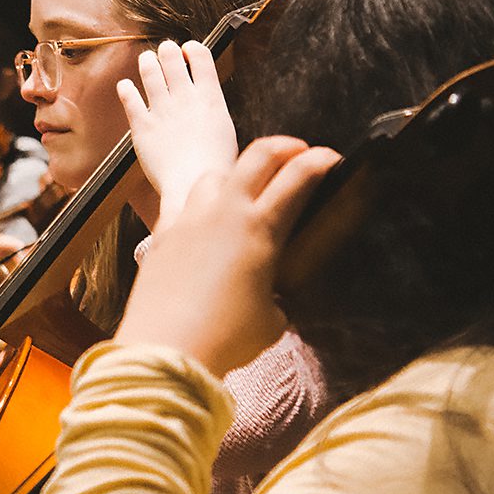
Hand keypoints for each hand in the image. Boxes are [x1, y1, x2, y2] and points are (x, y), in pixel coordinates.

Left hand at [115, 137, 340, 374]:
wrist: (165, 347)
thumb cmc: (224, 338)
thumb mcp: (270, 321)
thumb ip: (276, 299)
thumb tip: (272, 302)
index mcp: (260, 228)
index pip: (298, 176)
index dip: (320, 160)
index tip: (331, 160)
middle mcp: (224, 212)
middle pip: (257, 154)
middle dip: (284, 146)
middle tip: (297, 154)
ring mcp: (189, 219)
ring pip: (216, 175)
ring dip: (237, 175)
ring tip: (246, 192)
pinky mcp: (162, 234)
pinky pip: (184, 205)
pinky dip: (201, 208)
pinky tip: (205, 228)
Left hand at [117, 40, 237, 231]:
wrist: (194, 184)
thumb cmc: (215, 167)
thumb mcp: (226, 131)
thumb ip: (213, 110)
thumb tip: (208, 103)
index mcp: (209, 97)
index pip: (200, 56)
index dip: (193, 49)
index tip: (189, 51)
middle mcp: (184, 97)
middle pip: (172, 57)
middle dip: (167, 51)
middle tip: (165, 52)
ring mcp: (161, 109)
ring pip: (149, 71)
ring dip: (147, 62)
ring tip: (147, 61)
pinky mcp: (141, 125)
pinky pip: (129, 98)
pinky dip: (126, 89)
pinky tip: (125, 86)